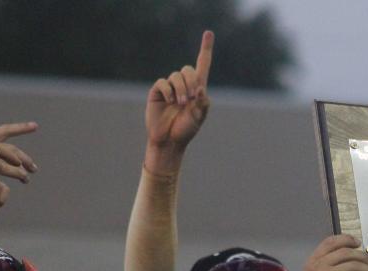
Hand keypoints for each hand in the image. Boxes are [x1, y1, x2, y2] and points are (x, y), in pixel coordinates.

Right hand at [145, 30, 213, 171]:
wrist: (169, 141)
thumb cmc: (185, 130)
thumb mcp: (198, 118)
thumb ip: (202, 104)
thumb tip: (200, 89)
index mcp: (197, 89)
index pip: (202, 65)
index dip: (205, 49)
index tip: (209, 32)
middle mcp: (184, 85)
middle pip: (189, 70)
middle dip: (191, 81)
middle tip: (191, 98)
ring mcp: (170, 88)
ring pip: (176, 76)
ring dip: (181, 89)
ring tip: (180, 104)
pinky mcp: (157, 92)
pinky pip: (163, 83)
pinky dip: (168, 91)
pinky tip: (169, 102)